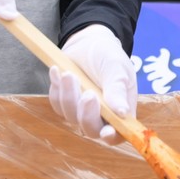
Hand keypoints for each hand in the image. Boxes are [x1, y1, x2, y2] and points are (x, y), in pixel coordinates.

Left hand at [49, 25, 136, 145]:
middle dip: (87, 114)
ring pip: (70, 116)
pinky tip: (58, 71)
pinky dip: (57, 87)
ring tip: (69, 73)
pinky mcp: (64, 102)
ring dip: (69, 95)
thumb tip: (122, 112)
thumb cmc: (108, 55)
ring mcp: (81, 110)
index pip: (118, 133)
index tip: (106, 132)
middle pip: (91, 129)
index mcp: (120, 110)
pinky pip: (56, 103)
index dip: (112, 137)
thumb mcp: (117, 68)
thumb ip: (118, 89)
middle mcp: (101, 115)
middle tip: (87, 93)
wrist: (89, 41)